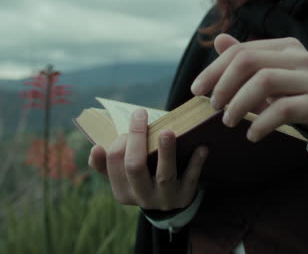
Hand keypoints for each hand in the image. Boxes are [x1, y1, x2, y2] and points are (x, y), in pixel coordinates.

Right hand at [88, 108, 208, 209]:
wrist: (169, 203)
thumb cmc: (143, 179)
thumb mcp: (124, 176)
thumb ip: (108, 163)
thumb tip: (97, 148)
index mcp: (122, 190)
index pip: (115, 162)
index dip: (121, 140)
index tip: (133, 119)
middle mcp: (142, 197)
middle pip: (134, 167)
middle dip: (136, 139)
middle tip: (140, 114)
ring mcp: (165, 198)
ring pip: (164, 175)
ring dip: (166, 152)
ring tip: (167, 132)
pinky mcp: (185, 196)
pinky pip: (192, 178)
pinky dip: (196, 162)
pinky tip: (201, 147)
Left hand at [191, 34, 307, 141]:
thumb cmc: (295, 96)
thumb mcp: (269, 77)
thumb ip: (246, 60)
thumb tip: (219, 40)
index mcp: (285, 47)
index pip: (241, 51)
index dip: (214, 70)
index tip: (196, 90)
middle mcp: (300, 56)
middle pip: (249, 62)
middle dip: (224, 85)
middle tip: (214, 107)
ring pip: (265, 81)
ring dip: (239, 104)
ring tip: (229, 121)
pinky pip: (284, 109)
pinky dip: (262, 122)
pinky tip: (252, 135)